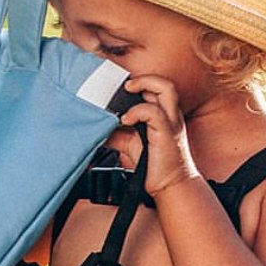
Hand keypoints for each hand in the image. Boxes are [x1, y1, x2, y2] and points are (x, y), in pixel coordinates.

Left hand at [105, 75, 198, 195]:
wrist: (170, 186)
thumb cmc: (155, 165)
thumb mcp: (130, 144)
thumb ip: (116, 133)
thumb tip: (95, 128)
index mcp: (164, 114)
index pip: (155, 88)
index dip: (139, 83)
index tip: (119, 87)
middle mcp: (170, 115)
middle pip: (164, 83)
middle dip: (143, 78)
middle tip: (124, 86)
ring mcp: (171, 122)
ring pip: (165, 88)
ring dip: (144, 85)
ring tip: (127, 92)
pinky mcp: (166, 132)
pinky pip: (153, 112)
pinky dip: (137, 111)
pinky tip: (126, 120)